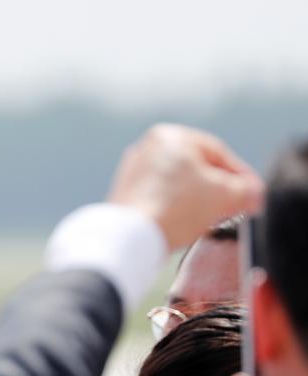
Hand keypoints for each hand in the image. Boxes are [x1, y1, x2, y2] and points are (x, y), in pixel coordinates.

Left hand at [107, 124, 263, 249]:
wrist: (132, 238)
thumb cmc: (176, 208)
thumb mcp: (225, 195)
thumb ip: (246, 190)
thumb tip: (254, 193)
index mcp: (170, 135)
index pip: (218, 153)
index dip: (241, 176)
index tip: (253, 194)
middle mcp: (146, 148)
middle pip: (196, 169)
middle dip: (218, 189)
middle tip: (236, 207)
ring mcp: (132, 172)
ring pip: (177, 185)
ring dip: (198, 201)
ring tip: (212, 219)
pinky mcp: (124, 196)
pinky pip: (159, 199)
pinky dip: (176, 209)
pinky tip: (186, 225)